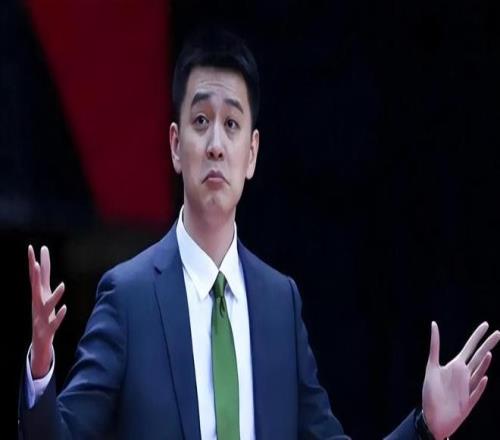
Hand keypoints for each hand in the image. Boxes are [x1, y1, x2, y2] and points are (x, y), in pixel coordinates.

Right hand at [28, 245, 66, 378]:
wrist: (39, 344)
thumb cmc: (43, 317)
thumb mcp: (43, 297)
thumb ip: (43, 281)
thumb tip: (40, 263)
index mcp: (39, 296)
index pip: (36, 276)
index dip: (34, 261)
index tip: (32, 247)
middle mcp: (38, 304)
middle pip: (36, 287)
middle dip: (35, 275)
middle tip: (34, 262)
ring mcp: (42, 316)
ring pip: (47, 305)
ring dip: (55, 295)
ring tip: (63, 285)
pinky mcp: (48, 329)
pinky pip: (54, 322)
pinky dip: (59, 315)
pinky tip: (65, 309)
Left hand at [422, 321, 499, 439]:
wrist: (432, 418)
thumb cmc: (431, 393)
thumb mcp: (431, 366)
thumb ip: (435, 346)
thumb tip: (433, 324)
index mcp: (456, 366)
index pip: (469, 347)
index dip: (477, 336)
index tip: (487, 324)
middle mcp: (464, 375)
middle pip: (478, 357)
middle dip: (487, 344)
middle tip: (498, 333)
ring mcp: (468, 388)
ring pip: (479, 373)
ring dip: (484, 363)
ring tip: (489, 352)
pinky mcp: (468, 402)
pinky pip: (475, 392)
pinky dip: (480, 385)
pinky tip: (485, 377)